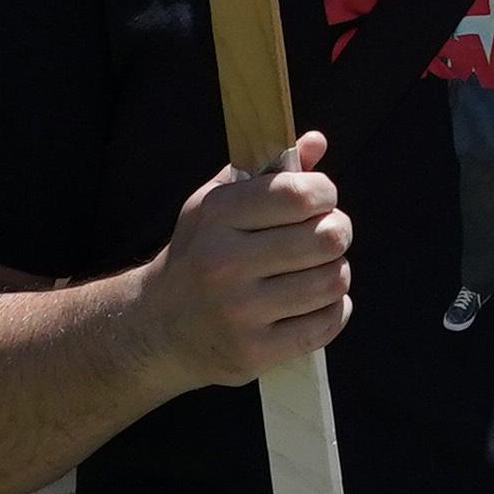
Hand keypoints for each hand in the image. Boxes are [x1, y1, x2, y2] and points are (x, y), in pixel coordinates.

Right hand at [137, 133, 349, 391]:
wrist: (155, 329)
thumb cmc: (198, 255)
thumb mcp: (218, 204)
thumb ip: (269, 170)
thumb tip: (317, 141)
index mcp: (216, 218)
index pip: (298, 194)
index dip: (324, 193)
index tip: (320, 200)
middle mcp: (223, 264)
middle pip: (326, 238)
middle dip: (338, 232)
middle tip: (325, 236)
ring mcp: (238, 312)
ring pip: (333, 281)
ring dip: (336, 272)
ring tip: (315, 270)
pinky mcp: (253, 352)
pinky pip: (326, 323)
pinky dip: (334, 310)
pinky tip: (314, 303)